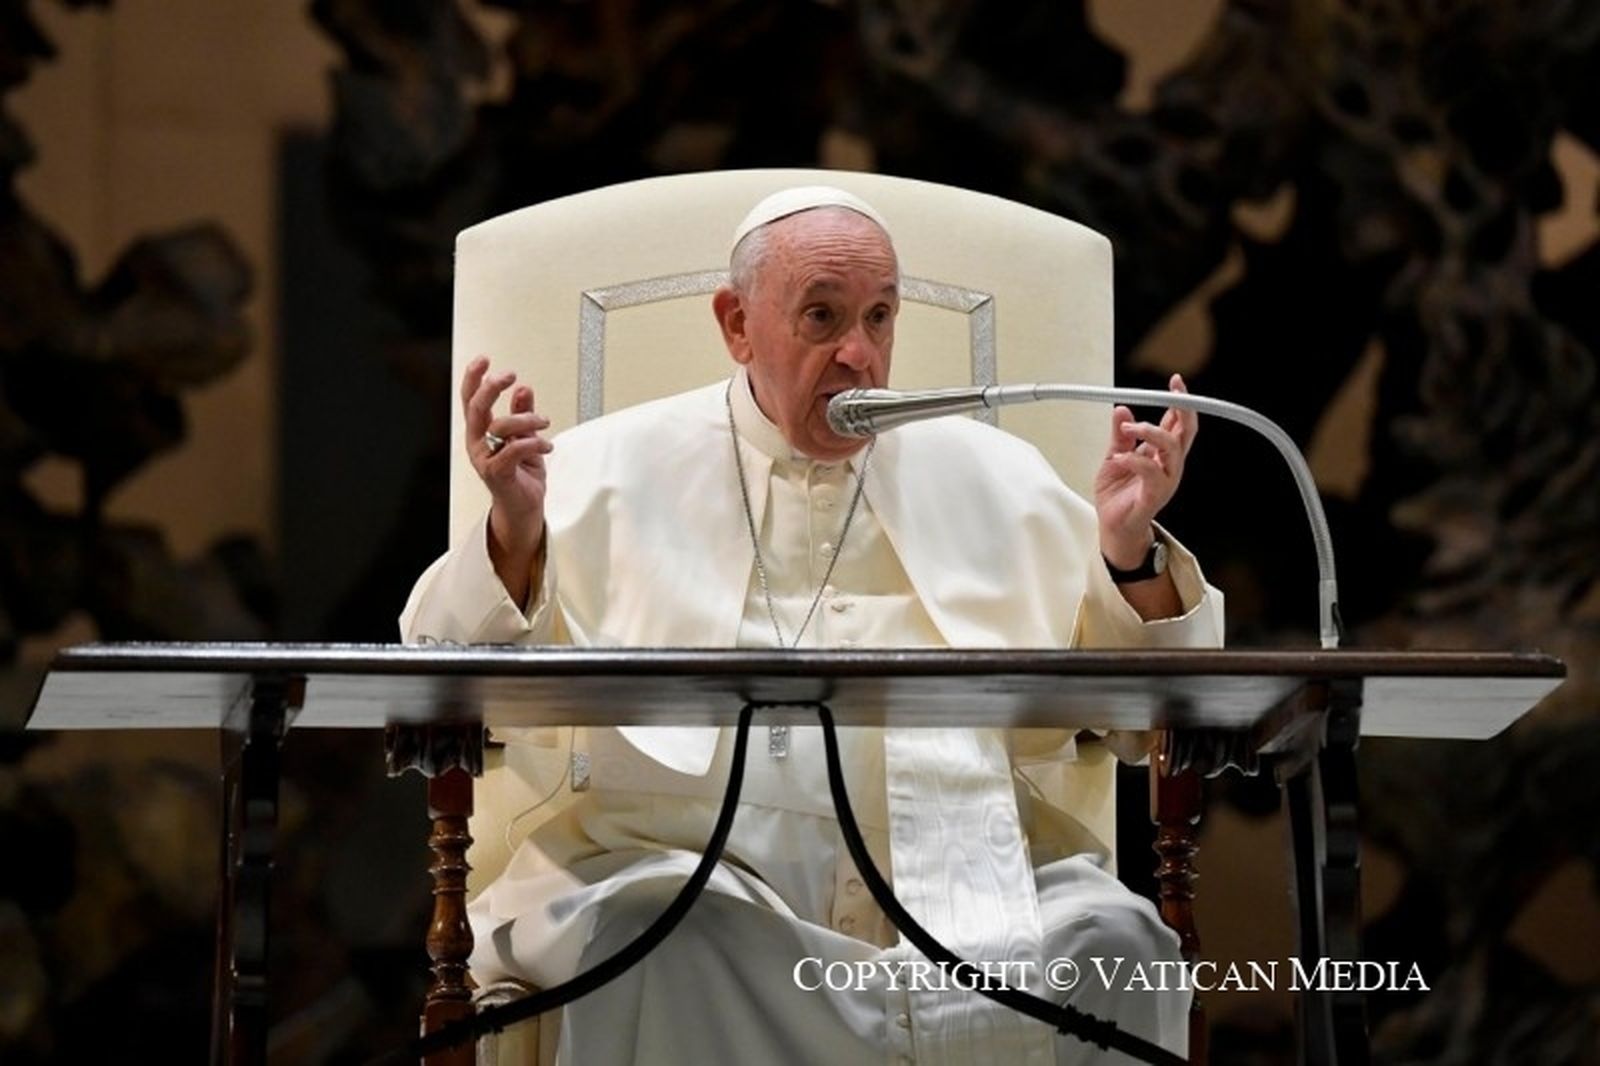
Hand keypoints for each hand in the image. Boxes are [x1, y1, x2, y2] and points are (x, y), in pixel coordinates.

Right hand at [461, 356, 552, 599]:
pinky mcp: (496, 474)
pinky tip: (546, 446)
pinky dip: (533, 443)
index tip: (485, 359)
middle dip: (491, 387)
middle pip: (476, 408)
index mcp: (481, 432)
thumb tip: (523, 388)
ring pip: (499, 426)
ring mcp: (484, 459)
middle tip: (509, 375)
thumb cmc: (523, 475)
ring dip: (527, 419)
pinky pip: (513, 450)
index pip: (470, 400)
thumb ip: (523, 414)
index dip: (473, 378)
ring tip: (544, 422)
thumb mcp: (526, 437)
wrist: (525, 508)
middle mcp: (477, 444)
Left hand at [1094, 373, 1196, 567]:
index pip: (1178, 424)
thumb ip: (1119, 435)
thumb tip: (1121, 409)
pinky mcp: (1154, 496)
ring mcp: (1165, 480)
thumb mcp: (1114, 457)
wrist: (1112, 527)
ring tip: (1129, 427)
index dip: (1180, 402)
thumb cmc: (1118, 496)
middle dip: (1183, 409)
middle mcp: (1168, 465)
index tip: (1175, 382)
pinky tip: (1120, 456)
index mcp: (1161, 455)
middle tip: (1173, 392)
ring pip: (1172, 448)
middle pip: (1186, 432)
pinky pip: (1151, 472)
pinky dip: (1135, 459)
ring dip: (1150, 432)